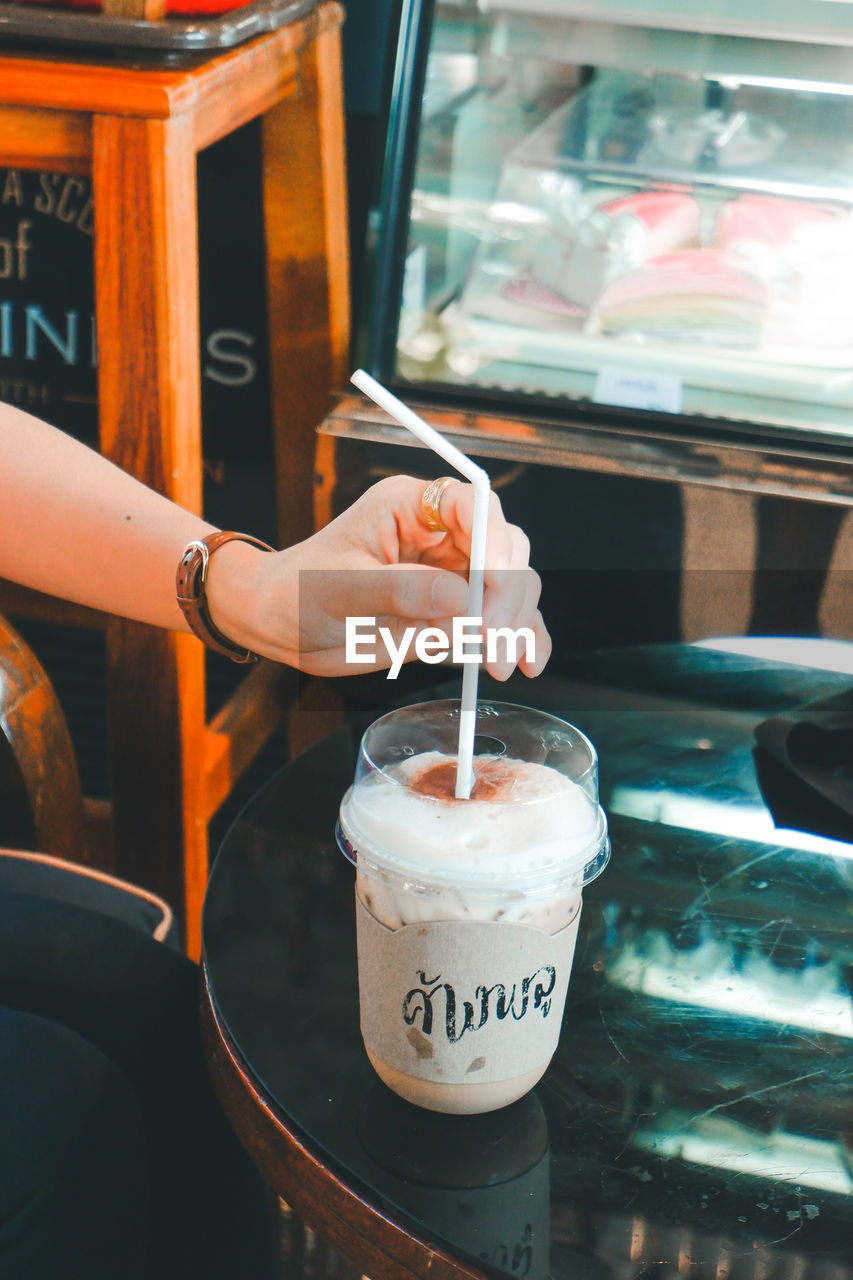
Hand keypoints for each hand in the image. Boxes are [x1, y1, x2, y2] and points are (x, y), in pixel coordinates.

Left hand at [211, 475, 549, 678]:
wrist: (281, 625)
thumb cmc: (299, 590)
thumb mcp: (340, 587)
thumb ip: (399, 590)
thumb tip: (460, 598)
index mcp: (409, 508)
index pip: (470, 504)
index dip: (492, 538)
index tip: (492, 581)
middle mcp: (440, 536)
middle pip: (504, 547)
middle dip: (505, 594)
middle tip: (488, 640)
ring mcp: (452, 575)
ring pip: (513, 584)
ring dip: (516, 622)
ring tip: (498, 663)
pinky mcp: (456, 613)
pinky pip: (502, 620)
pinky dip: (521, 639)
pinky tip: (527, 661)